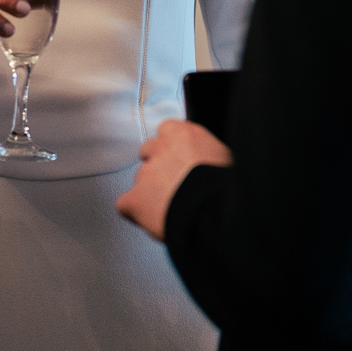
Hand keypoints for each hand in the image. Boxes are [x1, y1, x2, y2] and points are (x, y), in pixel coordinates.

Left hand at [116, 119, 231, 240]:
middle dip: (158, 165)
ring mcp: (145, 173)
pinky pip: (126, 204)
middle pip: (149, 151)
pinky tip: (151, 219)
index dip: (173, 148)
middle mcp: (160, 149)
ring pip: (140, 178)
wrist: (213, 212)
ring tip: (169, 207)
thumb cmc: (225, 187)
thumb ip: (206, 152)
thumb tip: (207, 161)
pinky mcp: (135, 199)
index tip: (180, 159)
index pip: (168, 131)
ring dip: (150, 189)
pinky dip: (135, 211)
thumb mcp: (225, 157)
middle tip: (174, 184)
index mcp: (184, 134)